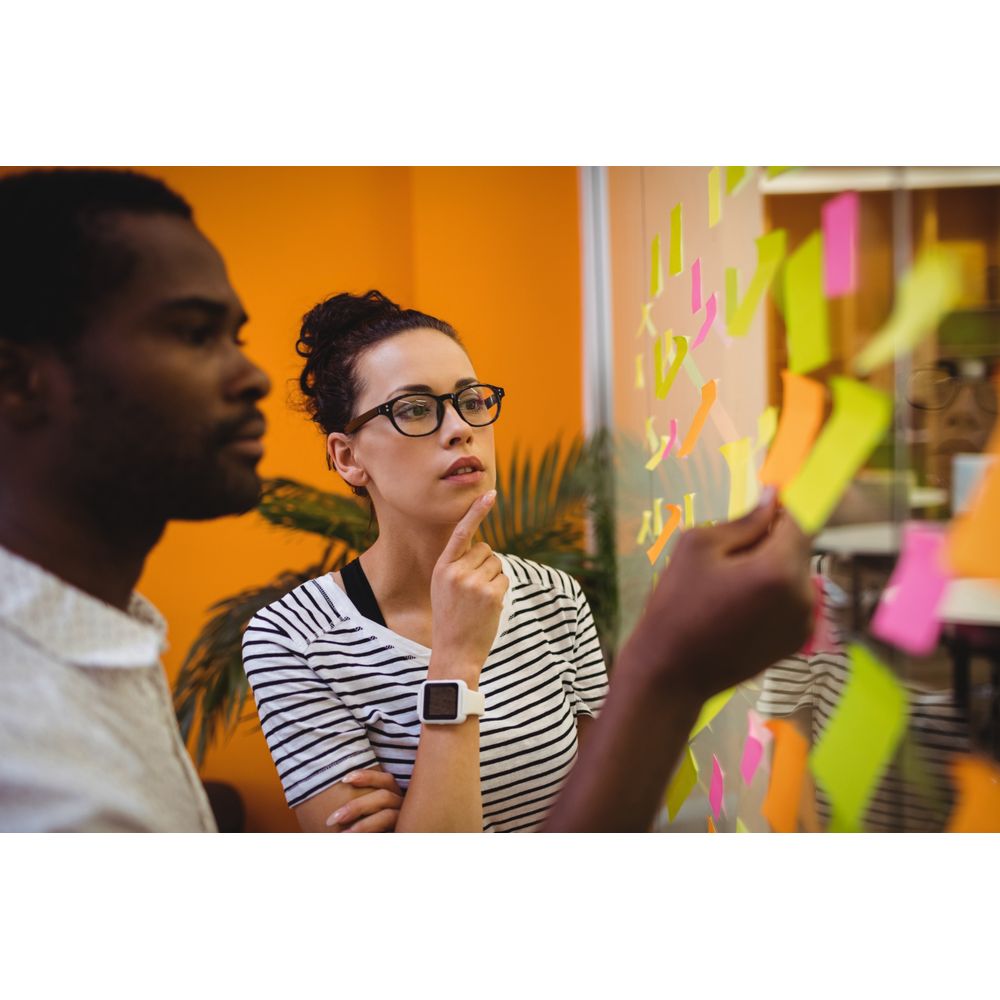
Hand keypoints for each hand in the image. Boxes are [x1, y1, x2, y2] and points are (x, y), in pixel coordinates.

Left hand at [324, 769, 403, 832]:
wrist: (388, 857)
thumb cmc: (371, 831)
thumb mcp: (360, 821)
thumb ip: (353, 811)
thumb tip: (331, 810)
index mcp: (394, 798)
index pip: (385, 780)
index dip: (367, 776)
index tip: (344, 780)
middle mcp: (404, 807)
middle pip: (384, 797)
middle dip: (357, 806)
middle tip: (332, 820)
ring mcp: (407, 822)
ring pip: (387, 816)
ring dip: (363, 825)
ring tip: (343, 836)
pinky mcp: (405, 833)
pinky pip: (391, 832)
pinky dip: (371, 834)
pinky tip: (353, 840)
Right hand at [429, 490, 507, 683]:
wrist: (454, 651)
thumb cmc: (450, 619)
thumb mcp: (443, 588)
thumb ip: (458, 567)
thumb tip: (484, 549)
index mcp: (442, 567)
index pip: (460, 533)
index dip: (476, 512)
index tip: (490, 494)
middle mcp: (456, 571)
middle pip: (485, 550)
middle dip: (486, 565)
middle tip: (474, 590)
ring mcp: (474, 582)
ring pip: (497, 563)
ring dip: (494, 578)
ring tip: (479, 600)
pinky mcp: (491, 593)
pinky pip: (504, 578)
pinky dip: (500, 589)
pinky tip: (488, 606)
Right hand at [624, 489, 814, 702]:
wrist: (671, 672)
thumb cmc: (676, 604)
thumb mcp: (698, 547)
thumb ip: (744, 521)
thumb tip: (772, 497)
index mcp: (779, 569)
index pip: (800, 519)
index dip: (784, 506)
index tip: (766, 498)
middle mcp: (803, 596)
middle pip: (798, 548)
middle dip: (772, 540)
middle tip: (730, 552)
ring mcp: (804, 623)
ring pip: (795, 575)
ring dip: (772, 569)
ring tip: (729, 585)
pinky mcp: (796, 642)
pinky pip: (791, 602)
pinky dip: (773, 595)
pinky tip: (737, 608)